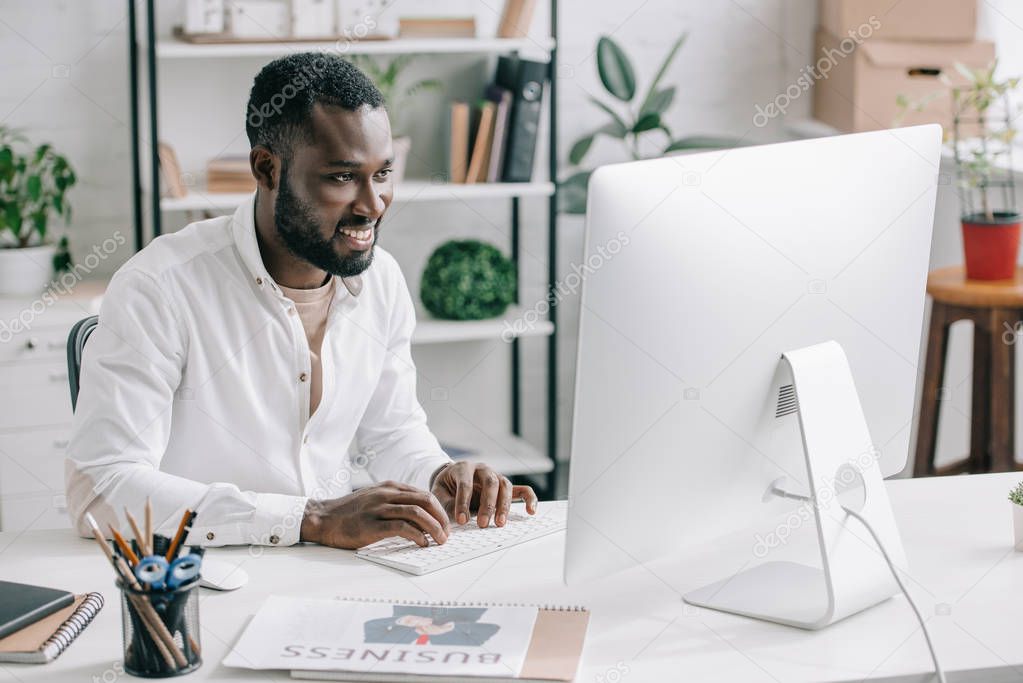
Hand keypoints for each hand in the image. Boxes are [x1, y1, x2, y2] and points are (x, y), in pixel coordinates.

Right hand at [300, 480, 449, 548]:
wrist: (323, 518)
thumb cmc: (350, 512)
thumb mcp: (375, 499)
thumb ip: (395, 503)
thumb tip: (421, 518)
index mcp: (390, 487)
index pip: (423, 494)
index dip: (438, 510)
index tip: (445, 524)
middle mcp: (386, 494)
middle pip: (425, 500)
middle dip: (441, 518)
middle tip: (447, 533)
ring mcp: (379, 508)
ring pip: (417, 513)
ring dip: (434, 527)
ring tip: (440, 540)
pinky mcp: (372, 524)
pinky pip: (402, 527)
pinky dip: (417, 536)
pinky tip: (422, 544)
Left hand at [430, 462, 537, 527]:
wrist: (451, 478)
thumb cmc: (446, 488)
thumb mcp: (438, 493)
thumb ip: (445, 504)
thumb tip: (454, 522)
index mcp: (463, 468)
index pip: (465, 484)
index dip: (463, 503)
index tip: (462, 521)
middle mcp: (482, 469)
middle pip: (490, 482)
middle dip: (487, 505)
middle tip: (482, 524)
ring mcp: (495, 475)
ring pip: (505, 486)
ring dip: (504, 506)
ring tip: (499, 523)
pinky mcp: (504, 486)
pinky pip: (522, 489)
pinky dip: (529, 499)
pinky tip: (530, 511)